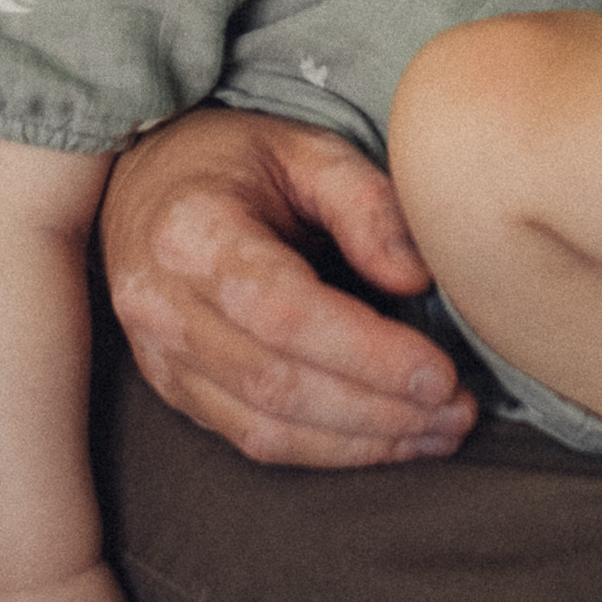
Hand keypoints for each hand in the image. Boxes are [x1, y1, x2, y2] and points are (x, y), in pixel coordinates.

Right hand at [99, 107, 475, 468]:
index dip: (367, 353)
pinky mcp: (174, 391)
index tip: (441, 374)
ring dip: (361, 444)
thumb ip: (364, 203)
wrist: (146, 186)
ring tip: (437, 432)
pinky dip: (326, 450)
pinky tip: (385, 440)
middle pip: (279, 384)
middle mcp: (164, 305)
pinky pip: (251, 438)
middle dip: (379, 411)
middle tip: (455, 413)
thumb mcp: (305, 150)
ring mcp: (161, 358)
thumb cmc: (235, 162)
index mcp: (192, 232)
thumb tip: (417, 279)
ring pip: (266, 428)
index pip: (284, 313)